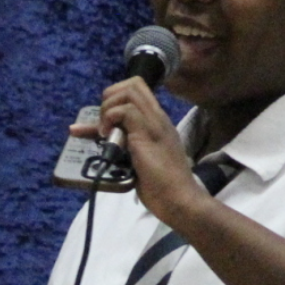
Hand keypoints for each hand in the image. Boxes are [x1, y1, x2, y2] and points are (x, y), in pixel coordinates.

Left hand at [71, 77, 207, 226]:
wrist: (179, 200)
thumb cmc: (162, 188)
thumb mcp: (140, 162)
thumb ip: (127, 148)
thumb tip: (106, 144)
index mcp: (158, 123)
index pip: (139, 91)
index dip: (117, 98)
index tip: (108, 121)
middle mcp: (158, 118)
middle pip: (133, 83)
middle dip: (110, 98)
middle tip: (105, 125)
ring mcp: (154, 123)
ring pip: (128, 91)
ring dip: (108, 108)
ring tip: (105, 132)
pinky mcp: (147, 133)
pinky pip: (124, 110)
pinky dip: (109, 119)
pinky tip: (107, 137)